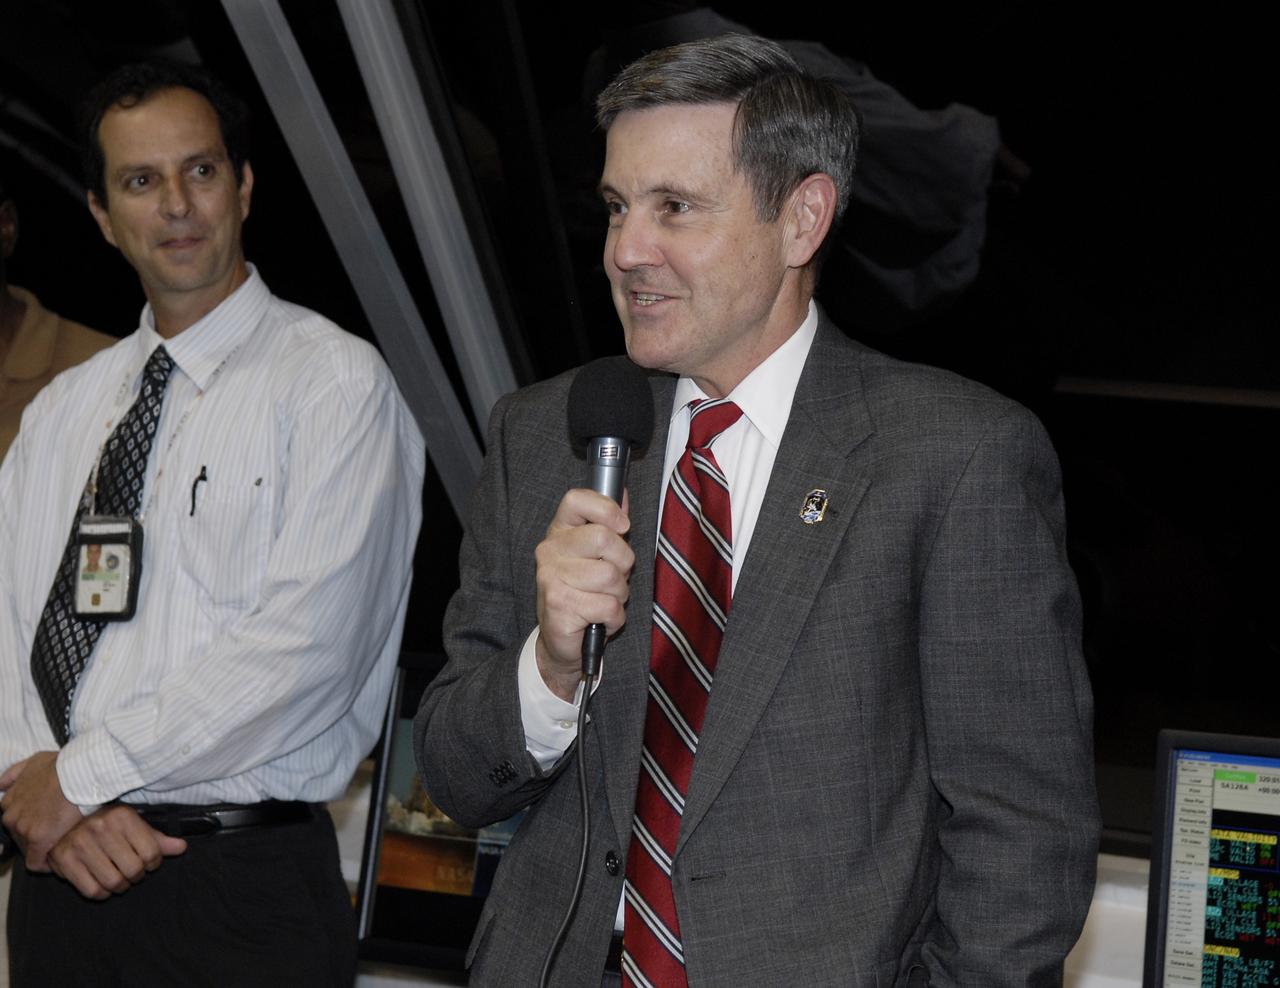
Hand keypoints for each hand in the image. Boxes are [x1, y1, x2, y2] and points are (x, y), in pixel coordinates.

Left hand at [0, 751, 82, 870]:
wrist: (78, 772)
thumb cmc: (62, 765)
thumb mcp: (33, 762)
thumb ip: (14, 774)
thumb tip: (1, 785)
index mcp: (9, 801)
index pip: (15, 821)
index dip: (31, 824)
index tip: (45, 825)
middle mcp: (12, 817)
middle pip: (19, 837)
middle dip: (35, 838)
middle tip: (56, 835)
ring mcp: (23, 829)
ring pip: (27, 850)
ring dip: (41, 850)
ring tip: (60, 846)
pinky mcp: (38, 840)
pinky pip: (35, 863)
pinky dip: (45, 864)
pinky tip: (56, 861)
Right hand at [49, 805, 186, 898]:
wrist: (66, 824)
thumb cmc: (107, 826)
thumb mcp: (133, 826)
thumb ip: (157, 839)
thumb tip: (182, 847)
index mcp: (122, 816)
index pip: (151, 852)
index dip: (154, 863)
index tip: (148, 862)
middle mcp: (100, 828)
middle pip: (133, 870)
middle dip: (136, 876)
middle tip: (132, 871)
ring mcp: (79, 844)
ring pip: (113, 882)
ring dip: (120, 886)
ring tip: (119, 878)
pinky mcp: (63, 860)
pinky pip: (92, 891)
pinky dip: (102, 893)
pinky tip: (103, 884)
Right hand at [534, 488, 633, 699]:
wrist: (560, 640)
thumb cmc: (584, 592)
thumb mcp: (596, 554)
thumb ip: (608, 524)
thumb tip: (622, 491)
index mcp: (559, 531)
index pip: (576, 499)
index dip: (606, 509)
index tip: (622, 527)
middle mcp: (550, 551)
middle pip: (603, 538)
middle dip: (623, 563)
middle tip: (614, 578)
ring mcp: (551, 579)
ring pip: (611, 576)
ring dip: (620, 594)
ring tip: (605, 600)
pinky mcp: (559, 607)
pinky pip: (609, 606)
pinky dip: (615, 617)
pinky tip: (600, 619)